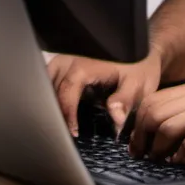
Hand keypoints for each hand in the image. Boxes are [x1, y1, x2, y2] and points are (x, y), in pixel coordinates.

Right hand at [47, 49, 162, 135]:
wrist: (140, 51)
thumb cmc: (139, 67)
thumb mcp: (137, 83)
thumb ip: (125, 100)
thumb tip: (116, 119)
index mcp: (84, 66)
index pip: (65, 92)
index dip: (66, 114)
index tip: (73, 132)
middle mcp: (70, 60)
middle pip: (48, 88)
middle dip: (51, 110)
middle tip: (60, 132)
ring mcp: (64, 62)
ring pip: (44, 84)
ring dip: (49, 103)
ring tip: (58, 124)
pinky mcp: (63, 66)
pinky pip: (48, 81)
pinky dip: (50, 96)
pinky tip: (58, 112)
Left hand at [128, 79, 184, 161]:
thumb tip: (166, 132)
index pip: (155, 98)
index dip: (136, 123)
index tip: (134, 143)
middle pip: (156, 110)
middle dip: (140, 137)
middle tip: (141, 156)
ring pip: (171, 124)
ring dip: (158, 147)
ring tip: (159, 160)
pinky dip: (184, 154)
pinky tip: (184, 161)